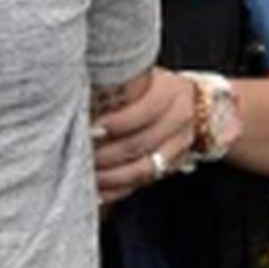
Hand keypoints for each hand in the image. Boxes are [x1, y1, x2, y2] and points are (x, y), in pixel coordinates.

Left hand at [92, 68, 196, 204]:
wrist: (190, 102)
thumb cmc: (153, 86)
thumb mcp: (141, 76)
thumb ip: (118, 86)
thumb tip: (78, 95)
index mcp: (171, 92)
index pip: (145, 111)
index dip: (117, 123)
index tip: (91, 129)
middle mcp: (180, 120)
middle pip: (141, 143)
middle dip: (106, 153)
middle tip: (81, 153)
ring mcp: (179, 147)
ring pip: (143, 169)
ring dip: (110, 176)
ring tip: (87, 174)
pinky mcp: (172, 167)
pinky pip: (142, 183)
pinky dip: (117, 190)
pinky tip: (98, 191)